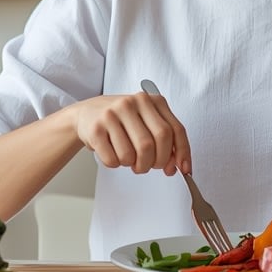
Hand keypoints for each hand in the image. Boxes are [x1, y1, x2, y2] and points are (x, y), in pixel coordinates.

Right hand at [71, 90, 190, 175]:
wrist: (88, 113)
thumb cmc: (123, 120)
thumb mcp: (147, 121)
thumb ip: (166, 140)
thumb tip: (177, 165)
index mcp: (152, 100)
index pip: (175, 130)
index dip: (182, 153)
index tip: (183, 170)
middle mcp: (133, 103)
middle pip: (155, 143)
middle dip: (155, 162)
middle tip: (149, 166)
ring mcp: (113, 114)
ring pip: (133, 155)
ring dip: (134, 165)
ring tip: (130, 158)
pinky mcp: (96, 128)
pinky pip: (113, 159)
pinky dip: (116, 164)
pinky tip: (114, 153)